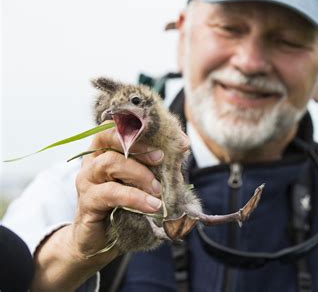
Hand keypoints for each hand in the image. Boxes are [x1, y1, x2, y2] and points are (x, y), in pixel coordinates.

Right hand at [71, 123, 167, 259]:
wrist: (102, 241)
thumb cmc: (125, 206)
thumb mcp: (146, 180)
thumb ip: (160, 163)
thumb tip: (182, 144)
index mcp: (106, 149)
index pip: (119, 124)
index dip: (145, 127)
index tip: (176, 140)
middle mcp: (92, 159)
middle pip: (109, 137)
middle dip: (139, 145)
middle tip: (161, 158)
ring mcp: (86, 180)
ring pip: (110, 163)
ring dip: (140, 174)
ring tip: (158, 190)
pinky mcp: (87, 202)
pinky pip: (110, 193)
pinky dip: (135, 197)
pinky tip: (152, 206)